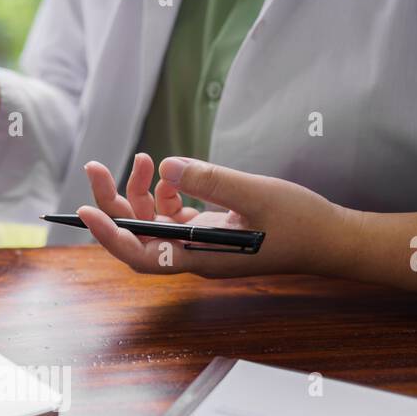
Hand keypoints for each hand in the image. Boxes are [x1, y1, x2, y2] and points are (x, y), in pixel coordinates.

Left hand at [78, 155, 359, 278]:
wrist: (329, 239)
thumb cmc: (298, 223)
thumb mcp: (254, 194)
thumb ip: (210, 179)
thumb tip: (167, 166)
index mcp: (200, 257)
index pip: (141, 256)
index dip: (110, 236)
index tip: (87, 211)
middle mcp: (193, 255)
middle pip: (137, 236)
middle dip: (112, 204)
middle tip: (95, 167)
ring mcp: (200, 244)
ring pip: (153, 223)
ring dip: (139, 193)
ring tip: (141, 158)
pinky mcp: (210, 230)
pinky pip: (173, 215)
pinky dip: (163, 193)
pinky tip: (167, 171)